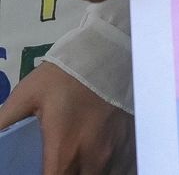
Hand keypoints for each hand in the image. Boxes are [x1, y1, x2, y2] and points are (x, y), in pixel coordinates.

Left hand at [0, 61, 134, 173]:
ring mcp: (114, 149)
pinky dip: (110, 168)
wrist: (105, 52)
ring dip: (87, 172)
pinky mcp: (128, 138)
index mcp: (64, 151)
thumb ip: (2, 122)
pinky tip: (95, 161)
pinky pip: (121, 166)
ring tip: (75, 163)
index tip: (42, 169)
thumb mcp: (24, 98)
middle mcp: (92, 156)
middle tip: (56, 165)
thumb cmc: (62, 76)